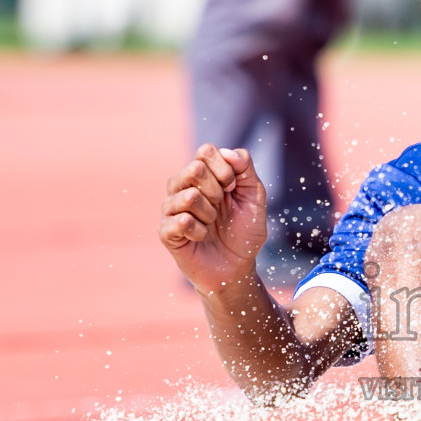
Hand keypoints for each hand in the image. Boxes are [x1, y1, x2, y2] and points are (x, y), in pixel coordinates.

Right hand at [159, 144, 266, 295]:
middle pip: (194, 168)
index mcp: (203, 175)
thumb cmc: (244, 232)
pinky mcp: (165, 231)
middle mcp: (182, 187)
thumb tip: (228, 152)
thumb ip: (246, 169)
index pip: (205, 151)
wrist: (237, 269)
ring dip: (210, 213)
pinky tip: (201, 237)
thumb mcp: (254, 198)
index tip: (233, 187)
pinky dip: (199, 231)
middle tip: (221, 207)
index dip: (225, 169)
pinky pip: (180, 220)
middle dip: (218, 190)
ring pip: (188, 196)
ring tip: (211, 224)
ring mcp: (171, 208)